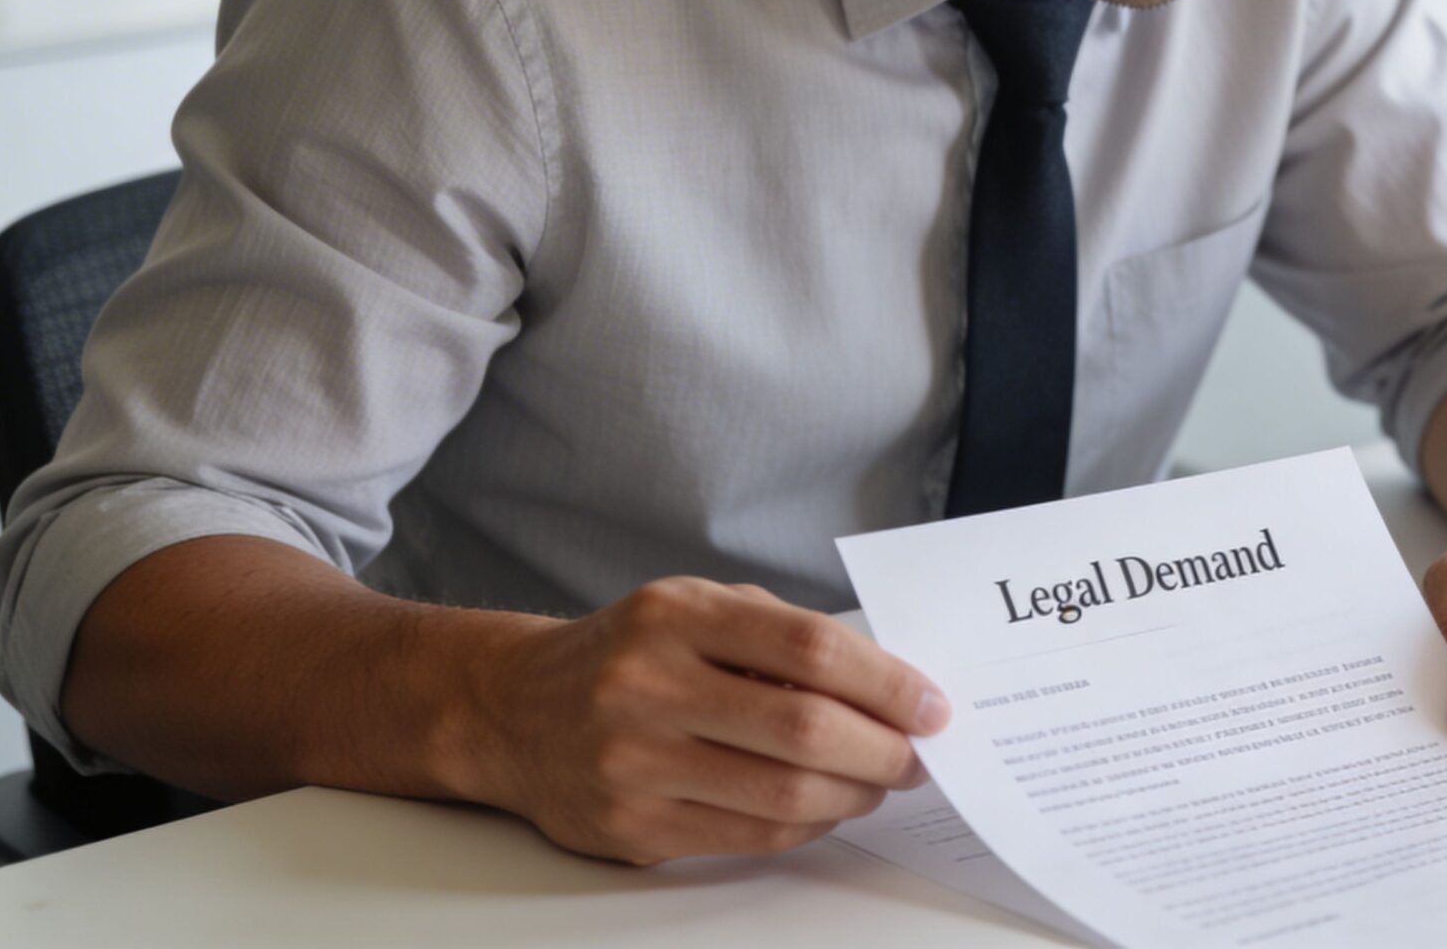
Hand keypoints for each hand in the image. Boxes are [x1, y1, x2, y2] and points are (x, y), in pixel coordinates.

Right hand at [458, 578, 947, 863]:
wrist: (515, 709)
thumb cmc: (629, 653)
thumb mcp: (697, 611)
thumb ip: (782, 636)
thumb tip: (890, 686)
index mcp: (676, 616)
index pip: (810, 649)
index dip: (887, 683)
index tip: (931, 706)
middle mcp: (648, 685)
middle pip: (805, 731)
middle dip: (883, 750)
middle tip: (916, 755)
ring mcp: (634, 762)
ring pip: (784, 795)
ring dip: (854, 794)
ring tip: (877, 780)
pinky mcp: (631, 826)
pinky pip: (750, 835)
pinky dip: (807, 823)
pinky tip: (824, 804)